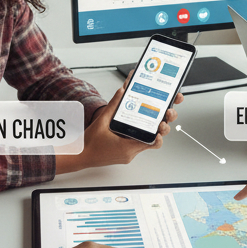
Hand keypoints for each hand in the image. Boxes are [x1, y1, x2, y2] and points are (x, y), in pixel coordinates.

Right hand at [56, 83, 182, 172]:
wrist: (80, 156)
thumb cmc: (89, 144)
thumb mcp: (102, 121)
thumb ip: (113, 105)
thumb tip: (123, 92)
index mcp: (127, 148)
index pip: (152, 142)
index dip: (160, 133)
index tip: (162, 123)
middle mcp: (130, 153)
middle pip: (153, 141)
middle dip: (162, 128)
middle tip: (166, 114)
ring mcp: (128, 154)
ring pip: (147, 142)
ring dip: (153, 131)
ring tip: (158, 118)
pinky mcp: (125, 153)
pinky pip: (138, 144)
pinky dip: (142, 134)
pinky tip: (140, 124)